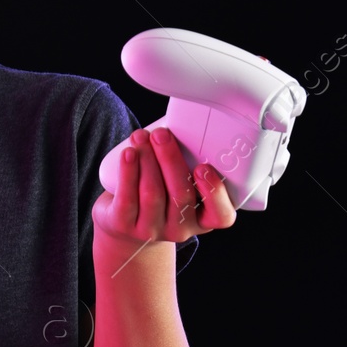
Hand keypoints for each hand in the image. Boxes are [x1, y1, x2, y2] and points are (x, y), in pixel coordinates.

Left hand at [93, 127, 237, 250]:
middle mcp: (180, 229)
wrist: (125, 221)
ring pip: (152, 194)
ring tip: (142, 137)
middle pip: (180, 195)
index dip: (215, 193)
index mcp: (203, 219)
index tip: (203, 166)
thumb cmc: (161, 192)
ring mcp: (152, 230)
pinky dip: (128, 171)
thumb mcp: (182, 182)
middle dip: (170, 159)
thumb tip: (189, 117)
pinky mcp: (125, 225)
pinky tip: (128, 153)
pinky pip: (127, 198)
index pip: (221, 216)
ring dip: (147, 159)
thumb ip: (191, 159)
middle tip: (161, 134)